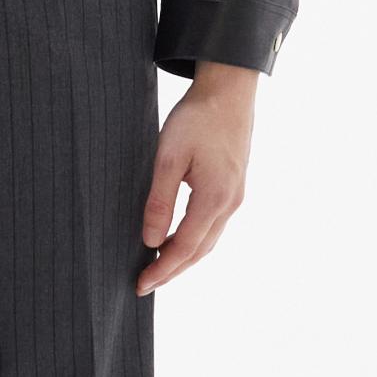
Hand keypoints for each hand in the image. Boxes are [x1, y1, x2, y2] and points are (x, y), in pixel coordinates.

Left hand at [137, 61, 258, 293]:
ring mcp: (235, 197)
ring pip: (208, 241)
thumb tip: (150, 240)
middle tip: (144, 285)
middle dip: (172, 271)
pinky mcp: (234, 188)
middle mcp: (230, 204)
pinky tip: (178, 241)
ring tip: (158, 269)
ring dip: (183, 259)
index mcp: (214, 198)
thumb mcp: (169, 157)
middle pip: (199, 251)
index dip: (161, 269)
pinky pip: (213, 226)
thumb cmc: (196, 118)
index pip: (184, 248)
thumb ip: (160, 201)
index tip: (140, 285)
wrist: (229, 90)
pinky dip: (194, 241)